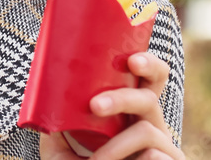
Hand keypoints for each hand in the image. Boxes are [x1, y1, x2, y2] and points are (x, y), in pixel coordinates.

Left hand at [40, 52, 181, 159]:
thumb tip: (44, 104)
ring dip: (114, 148)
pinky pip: (154, 155)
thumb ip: (55, 130)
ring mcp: (166, 149)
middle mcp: (152, 125)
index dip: (148, 64)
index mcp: (129, 113)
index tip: (131, 61)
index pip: (147, 79)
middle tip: (94, 106)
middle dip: (123, 96)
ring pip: (145, 130)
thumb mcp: (61, 154)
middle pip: (152, 95)